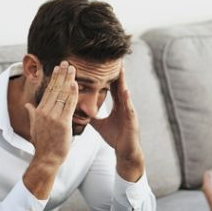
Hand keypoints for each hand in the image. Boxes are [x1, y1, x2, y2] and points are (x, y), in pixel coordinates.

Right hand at [24, 61, 77, 166]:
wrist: (46, 158)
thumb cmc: (43, 144)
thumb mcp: (34, 127)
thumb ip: (32, 113)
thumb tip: (27, 104)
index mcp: (38, 111)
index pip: (47, 90)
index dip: (53, 78)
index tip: (57, 68)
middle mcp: (44, 112)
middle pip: (54, 89)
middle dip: (61, 74)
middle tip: (66, 63)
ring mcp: (53, 117)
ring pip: (62, 94)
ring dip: (68, 79)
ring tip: (72, 69)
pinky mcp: (62, 123)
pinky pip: (69, 105)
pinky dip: (72, 93)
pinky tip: (75, 84)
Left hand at [90, 65, 144, 181]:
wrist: (125, 151)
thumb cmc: (115, 138)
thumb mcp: (100, 125)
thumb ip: (92, 116)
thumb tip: (79, 110)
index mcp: (118, 106)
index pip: (112, 88)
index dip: (108, 76)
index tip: (104, 64)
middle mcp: (125, 106)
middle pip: (120, 86)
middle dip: (118, 73)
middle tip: (116, 59)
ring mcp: (129, 112)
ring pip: (126, 94)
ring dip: (124, 82)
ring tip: (121, 69)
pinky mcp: (132, 119)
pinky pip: (129, 107)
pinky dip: (127, 98)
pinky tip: (125, 90)